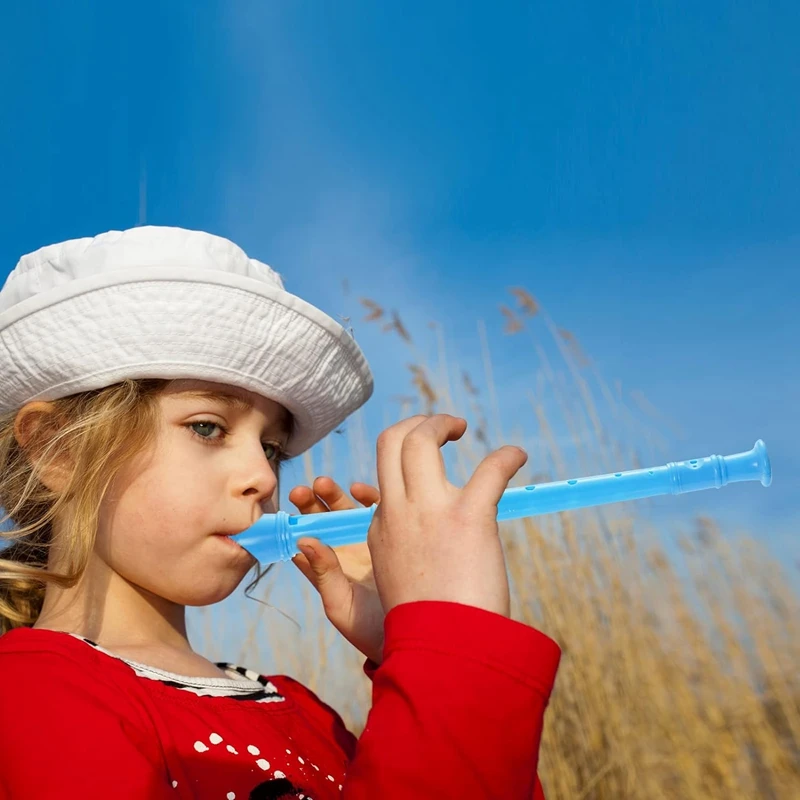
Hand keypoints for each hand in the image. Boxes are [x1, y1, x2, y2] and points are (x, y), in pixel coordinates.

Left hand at [288, 477, 384, 663]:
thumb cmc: (371, 629)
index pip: (306, 541)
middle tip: (301, 491)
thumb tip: (302, 541)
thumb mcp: (340, 604)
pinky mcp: (393, 536)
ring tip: (322, 484)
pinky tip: (359, 490)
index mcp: (327, 570)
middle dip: (311, 503)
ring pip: (347, 512)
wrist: (417, 635)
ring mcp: (369, 542)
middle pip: (323, 520)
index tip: (287, 511)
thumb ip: (322, 574)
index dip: (294, 523)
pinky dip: (368, 497)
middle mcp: (346, 552)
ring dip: (334, 496)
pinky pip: (378, 511)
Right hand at [367, 414, 527, 617]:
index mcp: (382, 527)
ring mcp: (429, 511)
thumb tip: (399, 539)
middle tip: (442, 428)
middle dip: (416, 423)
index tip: (427, 464)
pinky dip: (506, 457)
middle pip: (391, 441)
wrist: (444, 654)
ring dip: (441, 423)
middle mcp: (398, 512)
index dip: (404, 461)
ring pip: (420, 440)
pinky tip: (518, 456)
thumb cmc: (427, 626)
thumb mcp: (391, 584)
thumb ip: (393, 553)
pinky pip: (489, 469)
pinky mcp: (469, 516)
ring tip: (460, 427)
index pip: (385, 475)